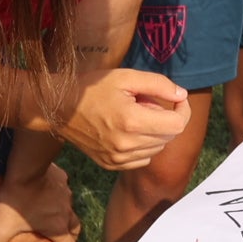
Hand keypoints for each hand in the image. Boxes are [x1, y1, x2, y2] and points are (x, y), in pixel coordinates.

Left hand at [0, 158, 79, 241]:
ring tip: (56, 218)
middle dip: (71, 239)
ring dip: (65, 217)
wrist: (26, 167)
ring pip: (70, 210)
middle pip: (75, 230)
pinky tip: (49, 194)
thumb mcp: (3, 226)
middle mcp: (66, 213)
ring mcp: (66, 195)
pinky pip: (64, 192)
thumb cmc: (16, 199)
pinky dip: (59, 197)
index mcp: (56, 227)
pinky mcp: (62, 180)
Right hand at [60, 68, 190, 171]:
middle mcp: (126, 145)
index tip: (177, 99)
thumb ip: (158, 84)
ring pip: (157, 149)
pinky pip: (143, 159)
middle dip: (166, 118)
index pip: (177, 124)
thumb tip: (182, 95)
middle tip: (147, 103)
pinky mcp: (111, 165)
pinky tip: (129, 131)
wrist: (59, 108)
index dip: (183, 110)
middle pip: (169, 137)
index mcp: (132, 121)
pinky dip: (143, 146)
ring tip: (135, 116)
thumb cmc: (92, 88)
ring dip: (155, 132)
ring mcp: (118, 159)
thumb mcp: (126, 77)